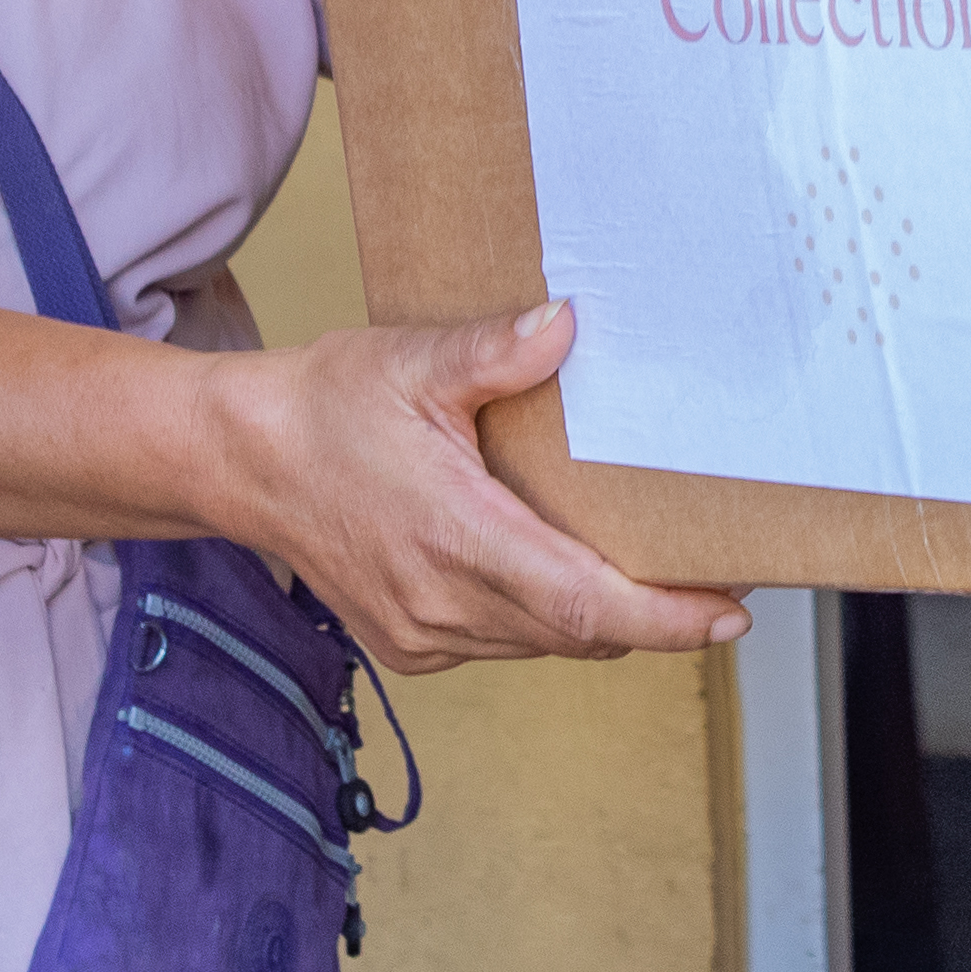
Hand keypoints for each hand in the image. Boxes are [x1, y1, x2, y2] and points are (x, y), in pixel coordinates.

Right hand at [220, 301, 747, 672]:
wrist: (240, 461)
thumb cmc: (325, 408)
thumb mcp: (412, 363)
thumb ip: (496, 351)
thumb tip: (566, 325)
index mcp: (452, 537)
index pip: (582, 603)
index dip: (666, 619)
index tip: (730, 614)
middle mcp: (439, 603)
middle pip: (579, 631)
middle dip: (658, 616)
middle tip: (722, 582)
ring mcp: (422, 635)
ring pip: (546, 642)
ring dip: (604, 618)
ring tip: (663, 578)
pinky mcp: (409, 646)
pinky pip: (505, 643)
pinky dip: (550, 619)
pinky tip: (571, 575)